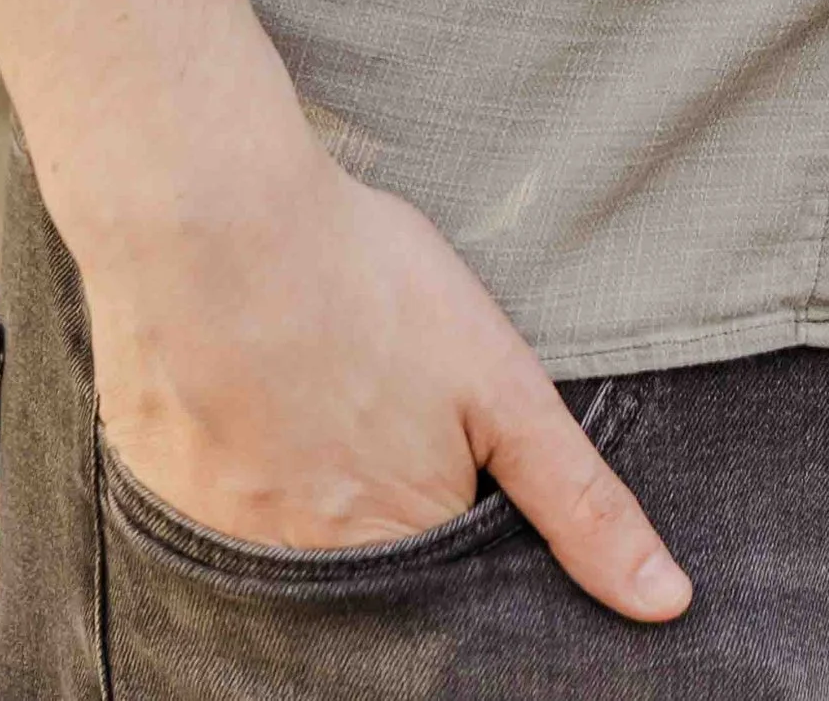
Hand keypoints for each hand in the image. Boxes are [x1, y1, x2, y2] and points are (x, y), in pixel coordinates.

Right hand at [79, 130, 690, 616]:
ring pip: (287, 545)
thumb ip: (579, 503)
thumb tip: (665, 602)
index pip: (446, 585)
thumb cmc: (366, 287)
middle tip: (370, 404)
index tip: (440, 450)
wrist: (212, 225)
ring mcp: (223, 544)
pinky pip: (211, 520)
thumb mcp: (503, 387)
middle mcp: (306, 575)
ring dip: (306, 487)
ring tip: (316, 394)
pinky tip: (248, 397)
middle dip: (378, 507)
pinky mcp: (163, 502)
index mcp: (398, 549)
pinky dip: (236, 468)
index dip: (453, 512)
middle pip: (364, 571)